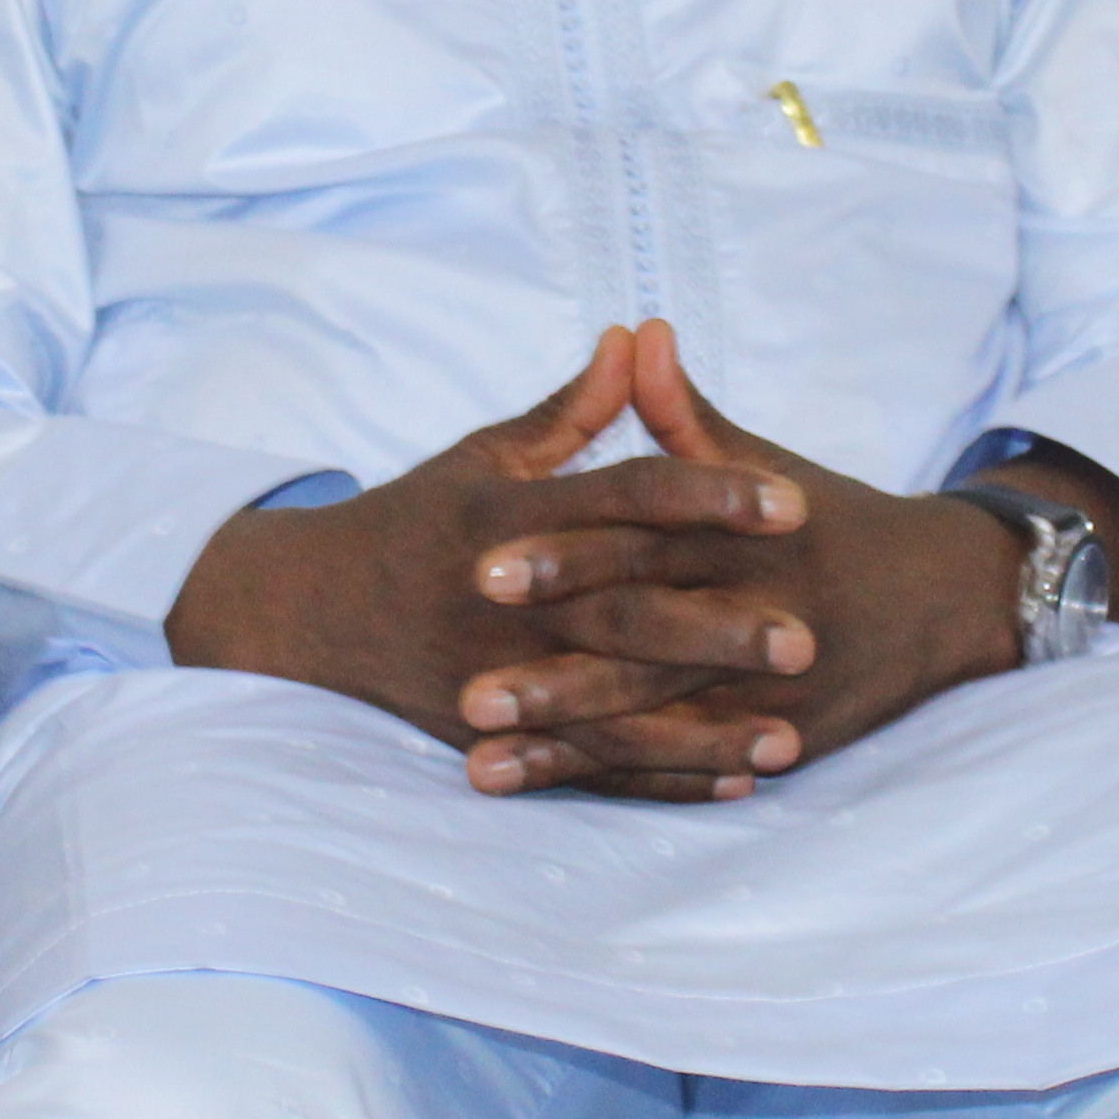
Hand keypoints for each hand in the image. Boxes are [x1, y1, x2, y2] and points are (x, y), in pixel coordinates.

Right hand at [165, 332, 820, 801]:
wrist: (311, 609)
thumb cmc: (415, 520)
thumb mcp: (485, 453)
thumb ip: (572, 410)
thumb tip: (640, 337)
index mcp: (511, 514)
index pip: (625, 497)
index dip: (710, 494)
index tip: (790, 503)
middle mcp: (507, 598)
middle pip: (627, 613)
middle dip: (717, 629)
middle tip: (807, 635)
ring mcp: (497, 675)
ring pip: (615, 708)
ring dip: (704, 728)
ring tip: (790, 738)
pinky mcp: (494, 735)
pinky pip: (589, 764)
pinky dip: (661, 778)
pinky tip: (735, 781)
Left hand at [452, 321, 1028, 796]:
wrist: (947, 595)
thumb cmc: (832, 520)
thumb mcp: (764, 464)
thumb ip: (686, 414)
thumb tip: (634, 333)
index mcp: (744, 537)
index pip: (644, 543)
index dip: (565, 554)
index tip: (484, 565)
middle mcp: (761, 615)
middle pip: (648, 643)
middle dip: (558, 673)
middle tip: (468, 688)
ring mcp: (775, 690)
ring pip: (661, 722)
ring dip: (571, 743)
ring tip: (481, 758)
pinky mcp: (785, 741)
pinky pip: (692, 770)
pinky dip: (622, 783)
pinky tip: (552, 791)